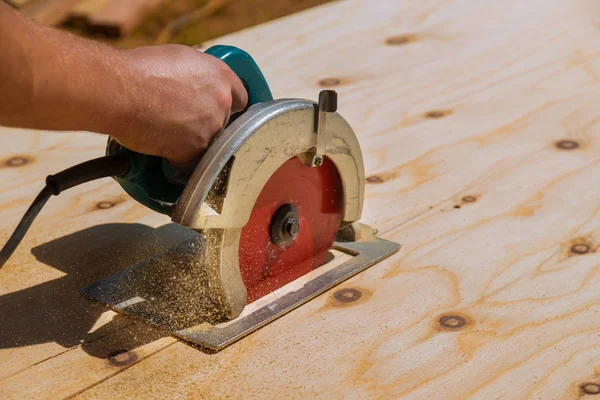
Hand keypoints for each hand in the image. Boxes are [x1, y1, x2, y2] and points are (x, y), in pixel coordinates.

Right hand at [112, 44, 247, 165]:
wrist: (120, 91)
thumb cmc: (141, 70)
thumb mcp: (180, 59)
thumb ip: (199, 74)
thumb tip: (198, 83)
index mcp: (222, 77)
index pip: (241, 98)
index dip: (229, 106)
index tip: (221, 111)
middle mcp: (222, 104)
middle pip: (225, 123)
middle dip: (207, 124)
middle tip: (184, 121)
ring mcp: (210, 130)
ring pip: (209, 143)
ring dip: (193, 142)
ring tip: (167, 132)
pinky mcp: (193, 151)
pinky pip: (191, 161)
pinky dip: (177, 157)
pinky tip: (162, 147)